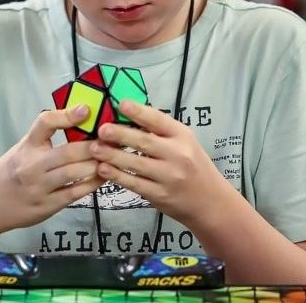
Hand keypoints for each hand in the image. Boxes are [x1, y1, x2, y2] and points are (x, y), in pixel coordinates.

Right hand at [0, 105, 103, 240]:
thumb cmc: (11, 172)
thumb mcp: (22, 150)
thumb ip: (46, 140)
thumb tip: (81, 123)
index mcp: (26, 146)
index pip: (45, 123)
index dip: (66, 115)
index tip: (86, 110)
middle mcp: (31, 165)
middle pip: (68, 150)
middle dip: (95, 144)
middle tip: (114, 139)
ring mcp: (39, 186)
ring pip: (74, 173)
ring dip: (97, 164)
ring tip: (113, 157)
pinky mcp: (46, 205)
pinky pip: (75, 193)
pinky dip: (92, 184)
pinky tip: (103, 176)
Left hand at [90, 100, 233, 225]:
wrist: (210, 202)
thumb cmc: (192, 166)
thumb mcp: (184, 143)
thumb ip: (160, 132)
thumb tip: (126, 116)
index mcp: (182, 136)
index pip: (159, 120)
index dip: (140, 112)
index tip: (121, 104)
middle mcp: (177, 154)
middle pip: (145, 142)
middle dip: (121, 134)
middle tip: (101, 129)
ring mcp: (169, 176)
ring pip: (137, 164)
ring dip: (113, 155)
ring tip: (94, 148)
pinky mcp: (160, 195)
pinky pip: (135, 183)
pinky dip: (117, 176)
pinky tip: (103, 169)